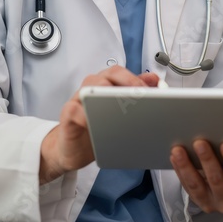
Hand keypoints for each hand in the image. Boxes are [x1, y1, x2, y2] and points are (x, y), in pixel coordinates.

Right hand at [39, 66, 157, 183]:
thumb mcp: (121, 112)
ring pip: (90, 87)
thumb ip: (135, 94)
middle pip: (108, 75)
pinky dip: (86, 114)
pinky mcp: (68, 115)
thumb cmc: (98, 128)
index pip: (121, 73)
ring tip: (120, 106)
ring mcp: (78, 100)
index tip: (150, 91)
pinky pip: (75, 109)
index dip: (136, 80)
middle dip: (127, 84)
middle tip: (140, 97)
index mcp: (106, 83)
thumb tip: (154, 81)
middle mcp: (92, 88)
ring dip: (106, 94)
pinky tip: (97, 122)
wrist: (75, 148)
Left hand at [170, 140, 222, 213]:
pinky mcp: (196, 201)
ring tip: (179, 150)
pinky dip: (179, 170)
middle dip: (207, 160)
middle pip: (217, 180)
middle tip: (200, 142)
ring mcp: (210, 203)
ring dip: (187, 166)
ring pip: (197, 185)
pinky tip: (174, 157)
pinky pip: (186, 186)